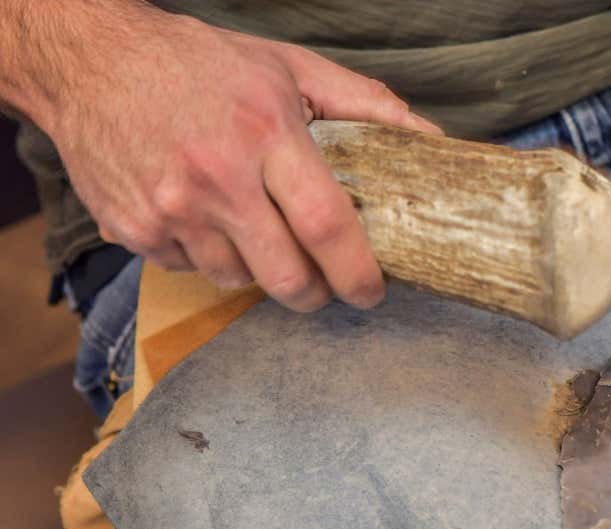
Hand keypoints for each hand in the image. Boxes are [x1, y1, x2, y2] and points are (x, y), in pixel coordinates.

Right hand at [41, 3, 439, 310]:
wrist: (87, 61)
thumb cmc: (198, 65)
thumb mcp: (288, 67)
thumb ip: (365, 104)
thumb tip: (429, 139)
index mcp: (265, 134)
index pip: (328, 226)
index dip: (359, 272)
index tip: (374, 290)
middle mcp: (216, 179)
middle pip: (288, 278)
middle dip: (317, 293)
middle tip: (325, 282)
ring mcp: (170, 210)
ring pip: (239, 281)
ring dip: (259, 269)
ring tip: (256, 228)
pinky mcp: (134, 231)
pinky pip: (192, 270)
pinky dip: (209, 255)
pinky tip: (205, 215)